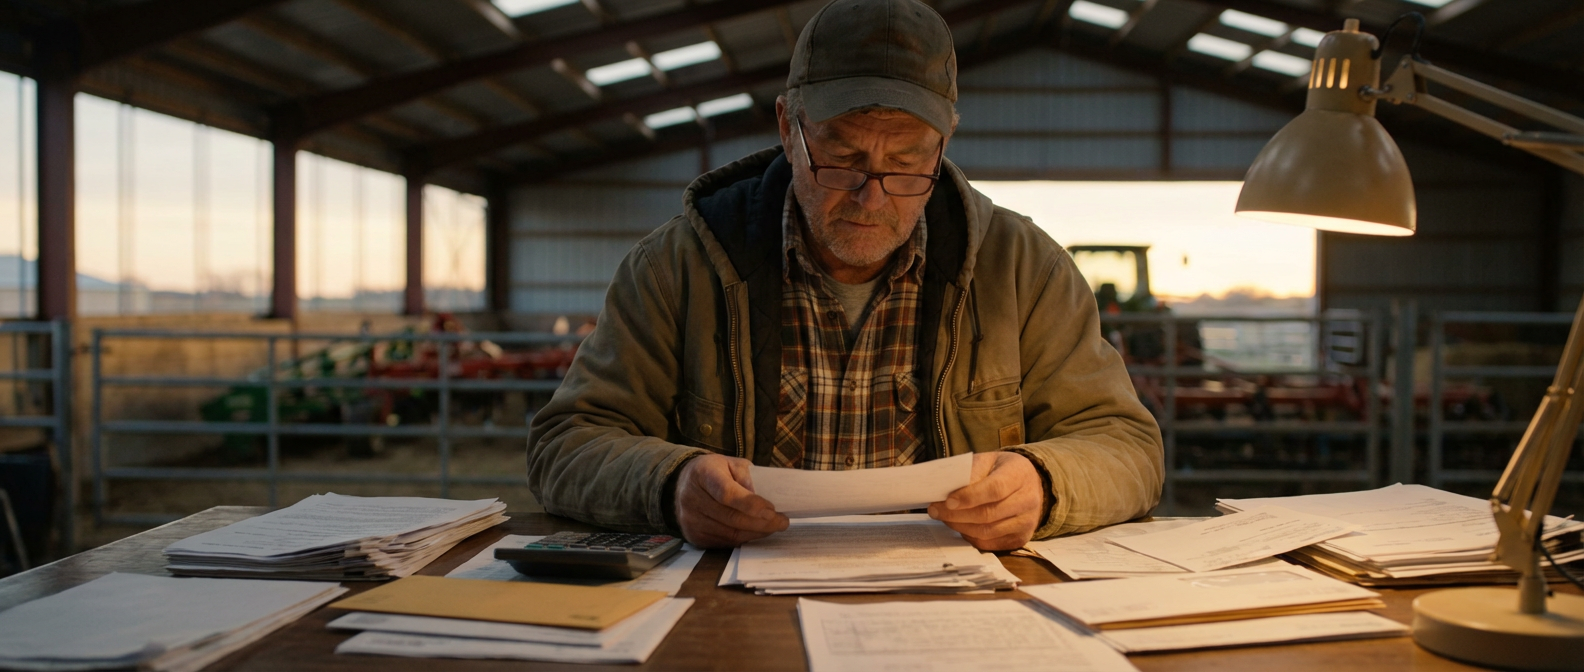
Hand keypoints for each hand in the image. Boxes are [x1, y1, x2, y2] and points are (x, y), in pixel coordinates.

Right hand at [674, 454, 788, 547]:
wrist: (685, 482)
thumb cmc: (716, 471)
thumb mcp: (732, 463)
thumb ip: (748, 477)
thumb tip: (763, 501)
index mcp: (703, 474)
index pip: (727, 493)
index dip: (751, 504)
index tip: (772, 510)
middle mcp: (692, 498)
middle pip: (731, 517)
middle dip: (762, 522)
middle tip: (782, 522)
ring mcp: (690, 520)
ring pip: (730, 534)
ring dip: (756, 532)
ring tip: (773, 527)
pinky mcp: (694, 536)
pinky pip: (725, 542)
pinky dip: (744, 538)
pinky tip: (756, 531)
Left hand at [928, 451, 1043, 550]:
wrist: (1028, 483)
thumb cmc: (1001, 470)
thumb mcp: (987, 460)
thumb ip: (970, 472)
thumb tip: (946, 490)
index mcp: (1019, 475)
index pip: (995, 489)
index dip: (969, 497)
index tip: (947, 500)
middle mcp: (1028, 500)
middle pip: (989, 514)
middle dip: (956, 515)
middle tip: (935, 510)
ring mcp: (1027, 522)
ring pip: (987, 532)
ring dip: (960, 527)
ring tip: (944, 518)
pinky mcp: (1020, 539)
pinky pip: (989, 544)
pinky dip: (970, 537)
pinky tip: (960, 526)